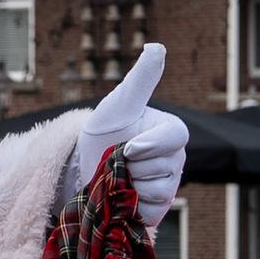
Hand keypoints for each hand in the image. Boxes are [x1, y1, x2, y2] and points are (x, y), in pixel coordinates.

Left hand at [73, 44, 188, 227]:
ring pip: (158, 191)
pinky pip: (152, 212)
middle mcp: (176, 159)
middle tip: (116, 159)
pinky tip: (121, 194)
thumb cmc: (103, 130)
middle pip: (165, 168)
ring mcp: (169, 185)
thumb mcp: (119, 103)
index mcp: (172, 131)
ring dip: (130, 185)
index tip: (127, 147)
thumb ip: (141, 78)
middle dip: (133, 166)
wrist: (82, 166)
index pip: (176, 138)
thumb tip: (156, 46)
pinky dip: (131, 205)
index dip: (151, 145)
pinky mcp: (157, 209)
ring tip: (118, 175)